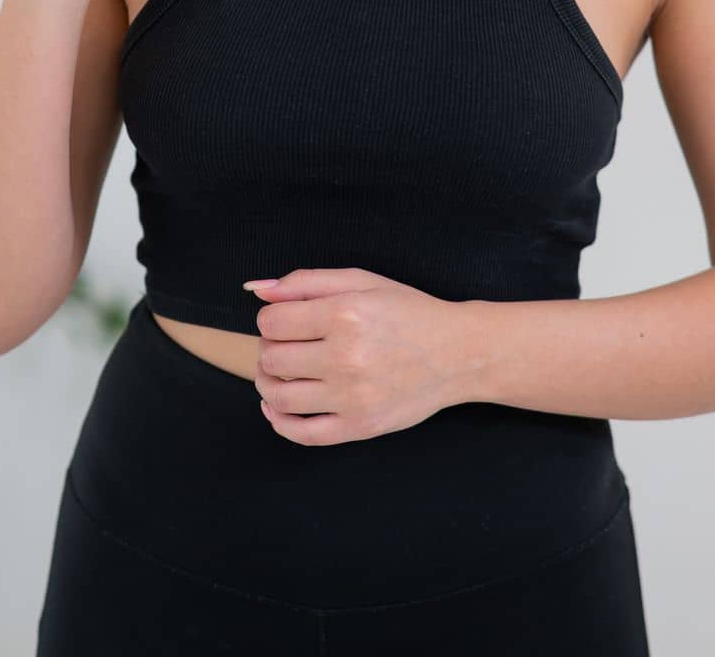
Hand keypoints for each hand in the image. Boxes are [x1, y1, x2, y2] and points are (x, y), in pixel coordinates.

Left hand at [245, 267, 472, 445]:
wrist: (458, 353)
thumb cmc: (408, 312)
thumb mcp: (361, 281)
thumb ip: (306, 282)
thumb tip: (256, 289)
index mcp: (345, 314)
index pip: (272, 322)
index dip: (270, 318)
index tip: (284, 319)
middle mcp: (346, 357)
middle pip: (272, 358)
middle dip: (270, 348)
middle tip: (288, 343)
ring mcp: (352, 397)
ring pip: (279, 396)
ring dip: (267, 382)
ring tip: (279, 370)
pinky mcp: (359, 427)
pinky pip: (302, 433)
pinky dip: (278, 420)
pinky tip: (276, 405)